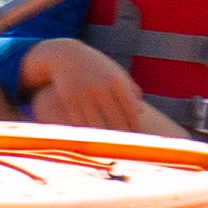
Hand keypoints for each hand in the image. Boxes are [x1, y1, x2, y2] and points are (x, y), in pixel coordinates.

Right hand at [10, 42, 164, 136]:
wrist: (67, 56)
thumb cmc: (97, 66)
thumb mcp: (115, 71)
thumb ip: (129, 88)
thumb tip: (140, 111)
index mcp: (116, 81)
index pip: (130, 110)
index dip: (135, 127)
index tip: (138, 138)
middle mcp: (101, 88)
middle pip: (116, 120)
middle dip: (123, 137)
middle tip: (127, 151)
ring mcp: (84, 94)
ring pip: (98, 125)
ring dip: (105, 140)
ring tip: (112, 151)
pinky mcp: (69, 101)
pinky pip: (81, 124)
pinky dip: (88, 135)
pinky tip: (93, 142)